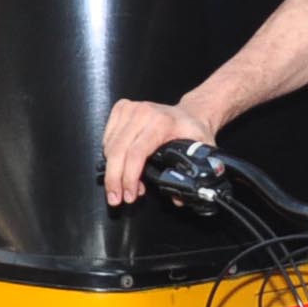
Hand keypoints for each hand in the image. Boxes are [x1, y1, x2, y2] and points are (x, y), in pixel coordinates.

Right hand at [102, 97, 217, 205]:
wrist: (190, 112)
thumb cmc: (192, 130)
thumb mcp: (200, 151)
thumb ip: (191, 174)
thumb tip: (178, 198)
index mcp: (162, 123)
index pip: (136, 153)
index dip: (130, 177)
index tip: (129, 195)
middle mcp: (144, 113)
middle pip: (118, 151)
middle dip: (114, 179)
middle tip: (115, 198)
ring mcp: (131, 109)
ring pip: (110, 146)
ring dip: (113, 170)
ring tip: (124, 184)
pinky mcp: (122, 108)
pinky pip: (107, 138)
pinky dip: (110, 156)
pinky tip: (121, 166)